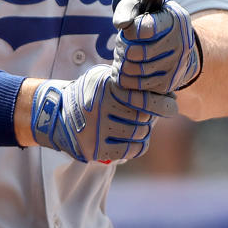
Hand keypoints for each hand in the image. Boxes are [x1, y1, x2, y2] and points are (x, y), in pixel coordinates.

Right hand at [30, 64, 176, 162]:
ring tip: (138, 128)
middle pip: (143, 117)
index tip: (172, 104)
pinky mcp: (94, 148)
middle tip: (148, 117)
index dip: (162, 102)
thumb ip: (127, 81)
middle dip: (150, 118)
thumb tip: (164, 92)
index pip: (143, 97)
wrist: (56, 114)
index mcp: (106, 87)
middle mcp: (101, 107)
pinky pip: (129, 150)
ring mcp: (97, 129)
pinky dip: (137, 147)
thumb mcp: (103, 77)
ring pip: (139, 134)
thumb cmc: (89, 94)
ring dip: (143, 132)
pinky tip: (135, 142)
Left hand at [112, 0, 201, 94]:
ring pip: (137, 69)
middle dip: (122, 48)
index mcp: (175, 20)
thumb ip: (127, 10)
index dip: (130, 31)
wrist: (175, 43)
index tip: (127, 30)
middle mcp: (181, 44)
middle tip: (120, 44)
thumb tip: (121, 24)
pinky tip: (123, 70)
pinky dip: (125, 79)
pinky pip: (139, 85)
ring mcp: (176, 65)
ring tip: (120, 56)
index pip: (146, 28)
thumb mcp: (142, 7)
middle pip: (138, 52)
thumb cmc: (152, 21)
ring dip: (121, 64)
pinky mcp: (168, 83)